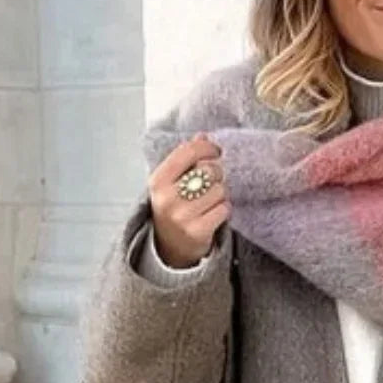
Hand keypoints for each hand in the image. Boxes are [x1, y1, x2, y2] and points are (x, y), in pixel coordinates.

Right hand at [148, 135, 230, 268]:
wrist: (169, 247)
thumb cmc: (173, 207)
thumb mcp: (171, 182)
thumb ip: (185, 158)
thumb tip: (203, 135)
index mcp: (158, 181)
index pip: (188, 151)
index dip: (207, 147)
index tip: (215, 151)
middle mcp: (167, 198)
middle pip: (209, 170)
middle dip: (216, 174)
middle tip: (210, 182)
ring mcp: (182, 217)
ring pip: (219, 190)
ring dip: (220, 193)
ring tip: (209, 200)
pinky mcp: (198, 231)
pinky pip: (224, 208)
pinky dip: (223, 209)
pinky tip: (213, 213)